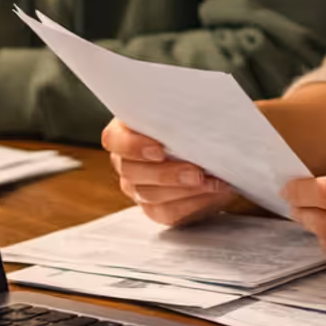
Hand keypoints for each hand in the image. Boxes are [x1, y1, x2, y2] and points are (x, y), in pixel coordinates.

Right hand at [101, 118, 237, 226]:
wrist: (211, 151)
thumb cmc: (193, 125)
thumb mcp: (186, 114)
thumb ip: (181, 114)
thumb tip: (201, 117)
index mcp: (125, 131)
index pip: (114, 139)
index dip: (133, 146)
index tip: (159, 151)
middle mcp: (125, 161)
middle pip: (132, 172)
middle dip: (167, 174)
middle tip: (196, 172)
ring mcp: (137, 187)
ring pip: (150, 195)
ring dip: (185, 190)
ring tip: (212, 182)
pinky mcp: (155, 208)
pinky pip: (168, 212)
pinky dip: (193, 203)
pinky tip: (212, 192)